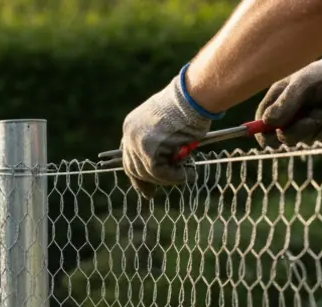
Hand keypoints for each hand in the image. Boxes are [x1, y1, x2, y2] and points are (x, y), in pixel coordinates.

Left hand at [117, 68, 214, 196]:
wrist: (193, 96)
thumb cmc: (188, 106)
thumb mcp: (168, 124)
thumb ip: (160, 142)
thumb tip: (169, 164)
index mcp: (131, 126)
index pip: (128, 155)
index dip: (136, 173)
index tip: (144, 187)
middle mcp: (129, 134)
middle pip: (133, 167)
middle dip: (146, 182)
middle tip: (154, 194)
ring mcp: (137, 143)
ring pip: (148, 173)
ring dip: (167, 179)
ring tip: (187, 175)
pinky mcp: (148, 151)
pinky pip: (159, 172)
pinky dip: (175, 177)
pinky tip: (188, 174)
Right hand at [255, 45, 321, 147]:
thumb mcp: (301, 85)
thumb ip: (285, 104)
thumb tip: (267, 122)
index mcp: (275, 103)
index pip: (262, 128)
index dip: (267, 136)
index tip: (279, 137)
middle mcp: (288, 116)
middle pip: (283, 139)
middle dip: (300, 131)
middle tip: (315, 119)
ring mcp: (304, 124)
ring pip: (305, 141)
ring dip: (320, 128)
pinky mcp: (320, 129)